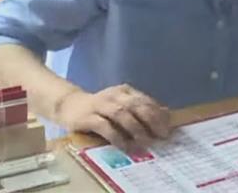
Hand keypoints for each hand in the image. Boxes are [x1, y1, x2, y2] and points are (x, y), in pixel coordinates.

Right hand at [56, 85, 170, 152]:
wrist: (69, 106)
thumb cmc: (100, 109)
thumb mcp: (122, 105)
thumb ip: (141, 108)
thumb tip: (167, 114)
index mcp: (124, 91)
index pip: (145, 100)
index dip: (158, 113)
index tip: (168, 128)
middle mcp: (113, 95)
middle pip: (135, 105)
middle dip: (151, 120)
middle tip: (161, 135)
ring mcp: (100, 104)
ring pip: (121, 113)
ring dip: (135, 128)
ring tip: (146, 142)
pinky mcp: (87, 117)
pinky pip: (104, 126)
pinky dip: (116, 136)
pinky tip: (125, 146)